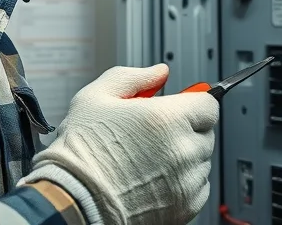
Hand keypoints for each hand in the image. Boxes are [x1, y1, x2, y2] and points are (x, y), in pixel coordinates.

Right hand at [27, 64, 218, 224]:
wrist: (73, 199)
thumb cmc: (81, 152)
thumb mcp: (96, 96)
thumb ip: (134, 77)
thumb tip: (159, 73)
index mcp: (166, 119)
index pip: (209, 104)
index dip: (192, 102)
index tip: (181, 106)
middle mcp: (182, 151)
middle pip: (206, 132)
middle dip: (186, 128)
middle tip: (156, 133)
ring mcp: (185, 182)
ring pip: (202, 161)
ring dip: (185, 155)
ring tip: (150, 157)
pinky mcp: (185, 208)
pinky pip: (198, 188)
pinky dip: (184, 181)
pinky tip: (155, 177)